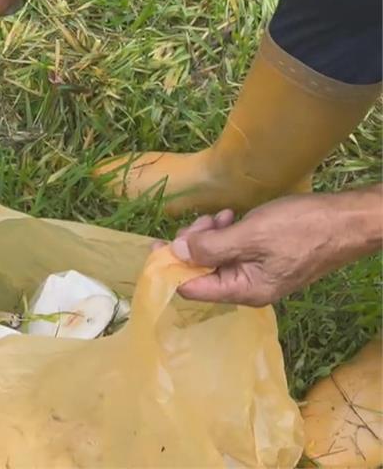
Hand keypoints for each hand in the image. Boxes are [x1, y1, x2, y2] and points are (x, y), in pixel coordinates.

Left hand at [157, 187, 382, 306]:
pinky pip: (233, 249)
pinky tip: (232, 216)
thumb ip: (210, 247)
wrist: (348, 220)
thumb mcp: (250, 235)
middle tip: (206, 220)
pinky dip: (226, 232)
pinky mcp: (264, 258)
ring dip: (210, 234)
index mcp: (243, 291)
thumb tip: (175, 252)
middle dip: (195, 243)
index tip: (157, 244)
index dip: (170, 267)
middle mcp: (247, 288)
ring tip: (223, 215)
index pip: (190, 288)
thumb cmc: (301, 228)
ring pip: (215, 256)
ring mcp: (256, 273)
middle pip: (200, 270)